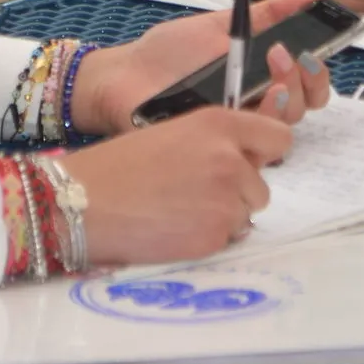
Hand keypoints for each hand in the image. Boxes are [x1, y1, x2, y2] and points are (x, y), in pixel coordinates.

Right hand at [56, 106, 292, 265]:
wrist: (84, 202)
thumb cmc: (120, 165)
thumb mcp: (175, 134)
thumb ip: (215, 143)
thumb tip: (243, 163)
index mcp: (219, 124)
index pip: (279, 137)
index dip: (263, 154)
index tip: (248, 163)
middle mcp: (231, 159)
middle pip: (262, 185)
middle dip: (238, 193)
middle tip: (196, 194)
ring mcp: (226, 200)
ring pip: (246, 214)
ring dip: (223, 217)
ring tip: (181, 211)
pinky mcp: (215, 236)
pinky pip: (228, 239)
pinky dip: (207, 238)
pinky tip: (174, 229)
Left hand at [70, 0, 337, 135]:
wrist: (124, 76)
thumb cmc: (167, 53)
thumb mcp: (218, 25)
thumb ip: (264, 14)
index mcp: (258, 79)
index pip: (304, 86)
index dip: (317, 73)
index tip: (314, 49)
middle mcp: (253, 108)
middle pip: (303, 107)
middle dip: (307, 80)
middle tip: (288, 54)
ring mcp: (238, 130)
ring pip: (286, 127)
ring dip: (289, 94)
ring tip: (273, 63)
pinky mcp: (220, 148)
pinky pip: (254, 145)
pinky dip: (264, 117)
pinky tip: (256, 95)